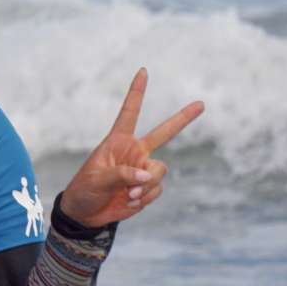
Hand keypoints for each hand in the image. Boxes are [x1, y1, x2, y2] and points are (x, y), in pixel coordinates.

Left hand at [60, 68, 203, 227]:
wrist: (86, 214)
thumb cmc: (85, 190)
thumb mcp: (97, 179)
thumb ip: (121, 174)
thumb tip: (144, 174)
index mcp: (118, 142)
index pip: (130, 112)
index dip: (137, 92)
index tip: (143, 71)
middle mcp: (135, 151)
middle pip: (165, 132)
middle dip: (184, 118)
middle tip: (202, 103)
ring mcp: (143, 169)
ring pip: (159, 171)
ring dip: (145, 185)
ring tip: (128, 194)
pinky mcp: (147, 187)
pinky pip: (156, 189)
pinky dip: (144, 197)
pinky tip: (130, 201)